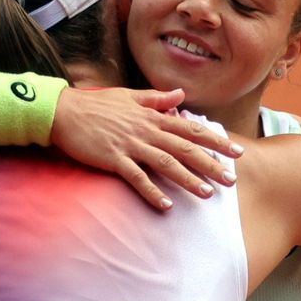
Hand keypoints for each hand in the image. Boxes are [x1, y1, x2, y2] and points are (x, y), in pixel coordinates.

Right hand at [49, 87, 243, 209]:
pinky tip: (166, 205)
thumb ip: (157, 99)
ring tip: (207, 193)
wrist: (64, 111)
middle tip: (231, 179)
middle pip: (186, 148)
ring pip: (167, 163)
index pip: (192, 129)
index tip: (236, 151)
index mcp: (153, 117)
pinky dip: (152, 191)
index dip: (216, 140)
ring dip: (188, 179)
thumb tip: (181, 95)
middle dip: (211, 164)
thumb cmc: (97, 104)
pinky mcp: (114, 159)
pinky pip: (137, 178)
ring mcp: (131, 145)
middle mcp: (147, 130)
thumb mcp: (131, 97)